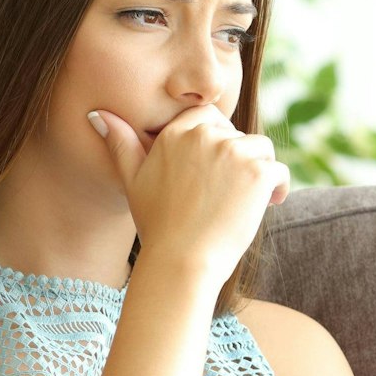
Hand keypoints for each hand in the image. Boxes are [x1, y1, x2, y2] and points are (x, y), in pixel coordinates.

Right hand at [90, 104, 289, 279]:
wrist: (181, 261)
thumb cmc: (157, 224)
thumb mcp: (132, 180)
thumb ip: (120, 143)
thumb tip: (97, 115)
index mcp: (175, 134)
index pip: (209, 118)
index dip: (216, 142)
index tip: (214, 171)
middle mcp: (204, 136)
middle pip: (237, 135)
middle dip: (238, 159)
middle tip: (227, 193)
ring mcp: (233, 152)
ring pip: (261, 150)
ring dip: (259, 171)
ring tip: (246, 200)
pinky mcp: (257, 172)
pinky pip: (279, 171)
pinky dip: (277, 188)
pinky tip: (266, 206)